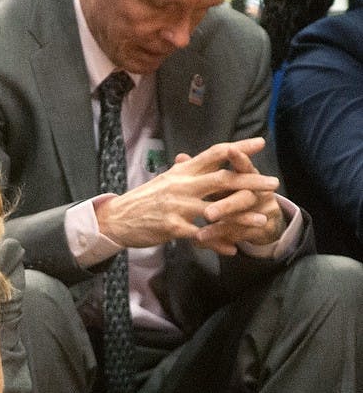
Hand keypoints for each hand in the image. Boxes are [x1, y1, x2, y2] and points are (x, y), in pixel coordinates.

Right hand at [94, 137, 280, 255]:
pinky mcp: (172, 227)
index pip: (215, 153)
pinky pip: (201, 236)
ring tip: (262, 220)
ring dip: (242, 216)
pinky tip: (232, 249)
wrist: (117, 218)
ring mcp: (178, 206)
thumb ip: (182, 171)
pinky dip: (218, 244)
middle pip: (223, 179)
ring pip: (217, 209)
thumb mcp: (163, 180)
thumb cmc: (142, 200)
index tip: (260, 143)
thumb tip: (191, 158)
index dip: (238, 147)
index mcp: (182, 171)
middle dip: (251, 181)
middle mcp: (182, 185)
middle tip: (273, 184)